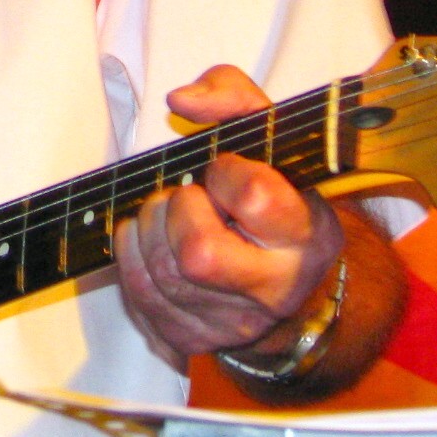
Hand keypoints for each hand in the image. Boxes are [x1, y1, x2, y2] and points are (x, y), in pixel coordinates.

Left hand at [112, 65, 344, 364]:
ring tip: (170, 216)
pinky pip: (139, 295)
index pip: (254, 198)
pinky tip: (152, 241)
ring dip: (148, 228)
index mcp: (305, 232)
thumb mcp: (268, 136)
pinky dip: (132, 257)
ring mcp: (233, 322)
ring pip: (160, 273)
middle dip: (177, 210)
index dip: (225, 174)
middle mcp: (276, 288)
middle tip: (189, 196)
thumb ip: (231, 97)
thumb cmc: (272, 196)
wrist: (287, 278)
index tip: (223, 169)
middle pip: (198, 253)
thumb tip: (180, 101)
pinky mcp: (192, 339)